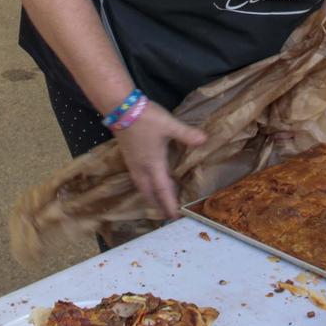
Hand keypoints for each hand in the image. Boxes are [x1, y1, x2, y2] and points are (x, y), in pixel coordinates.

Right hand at [114, 104, 207, 218]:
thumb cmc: (146, 118)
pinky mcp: (128, 156)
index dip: (169, 204)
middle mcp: (141, 168)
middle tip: (167, 215)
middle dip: (158, 205)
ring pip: (141, 187)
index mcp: (153, 163)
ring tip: (158, 202)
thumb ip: (186, 134)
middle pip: (149, 193)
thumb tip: (205, 140)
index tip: (174, 217)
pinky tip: (148, 181)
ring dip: (150, 196)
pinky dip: (144, 186)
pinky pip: (137, 179)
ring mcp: (133, 163)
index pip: (162, 189)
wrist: (121, 108)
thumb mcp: (169, 125)